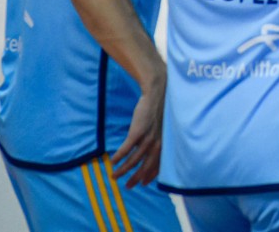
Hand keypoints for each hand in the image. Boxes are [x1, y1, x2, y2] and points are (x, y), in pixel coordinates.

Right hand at [112, 70, 165, 186]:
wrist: (159, 91)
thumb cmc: (161, 108)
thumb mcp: (163, 126)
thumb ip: (159, 138)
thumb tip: (151, 147)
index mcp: (165, 142)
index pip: (159, 165)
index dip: (150, 175)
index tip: (142, 183)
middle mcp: (158, 142)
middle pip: (146, 166)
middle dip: (136, 178)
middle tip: (127, 186)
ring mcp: (148, 137)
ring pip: (134, 160)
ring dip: (123, 170)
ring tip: (114, 176)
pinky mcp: (138, 131)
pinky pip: (127, 148)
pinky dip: (119, 156)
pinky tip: (112, 161)